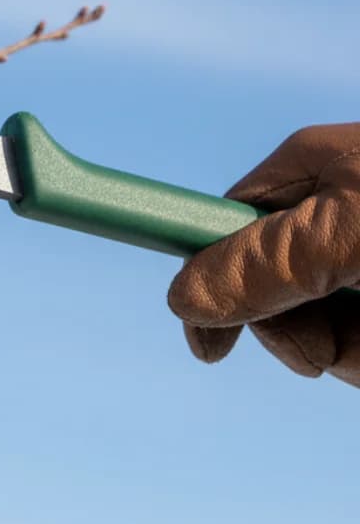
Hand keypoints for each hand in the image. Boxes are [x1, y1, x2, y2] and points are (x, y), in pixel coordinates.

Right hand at [168, 123, 359, 383]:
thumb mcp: (350, 227)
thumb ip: (268, 263)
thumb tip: (181, 297)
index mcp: (309, 172)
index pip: (223, 230)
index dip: (207, 285)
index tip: (209, 351)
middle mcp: (336, 211)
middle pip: (277, 292)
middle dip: (302, 332)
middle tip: (330, 350)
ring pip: (331, 328)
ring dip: (352, 351)